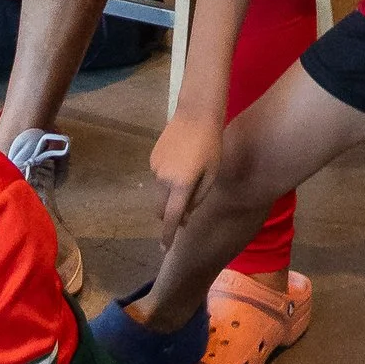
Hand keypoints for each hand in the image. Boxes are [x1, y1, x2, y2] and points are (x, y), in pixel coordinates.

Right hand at [151, 105, 223, 235]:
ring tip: (189, 179)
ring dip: (170, 197)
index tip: (164, 249)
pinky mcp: (152, 158)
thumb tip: (185, 217)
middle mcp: (163, 180)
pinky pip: (159, 178)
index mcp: (180, 185)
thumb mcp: (211, 174)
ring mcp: (155, 168)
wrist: (196, 114)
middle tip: (185, 214)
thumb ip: (197, 199)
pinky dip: (167, 181)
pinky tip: (182, 164)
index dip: (168, 236)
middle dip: (170, 216)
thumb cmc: (211, 145)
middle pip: (161, 210)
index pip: (172, 219)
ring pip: (160, 194)